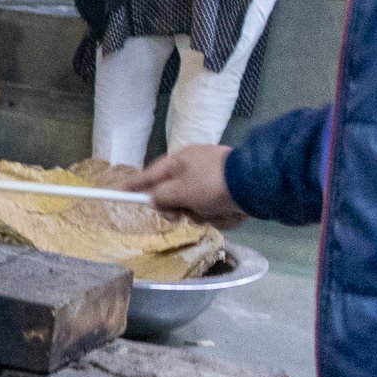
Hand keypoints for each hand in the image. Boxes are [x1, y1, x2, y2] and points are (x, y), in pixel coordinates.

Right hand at [125, 144, 243, 224]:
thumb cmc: (213, 185)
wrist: (258, 185)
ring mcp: (217, 180)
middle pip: (174, 195)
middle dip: (180, 208)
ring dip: (204, 214)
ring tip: (215, 213)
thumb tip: (155, 198)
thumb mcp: (180, 191)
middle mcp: (197, 168)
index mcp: (181, 160)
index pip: (149, 175)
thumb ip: (161, 196)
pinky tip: (232, 212)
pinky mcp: (233, 192)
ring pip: (197, 207)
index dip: (133, 185)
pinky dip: (223, 215)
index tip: (117, 192)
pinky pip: (217, 210)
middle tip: (183, 215)